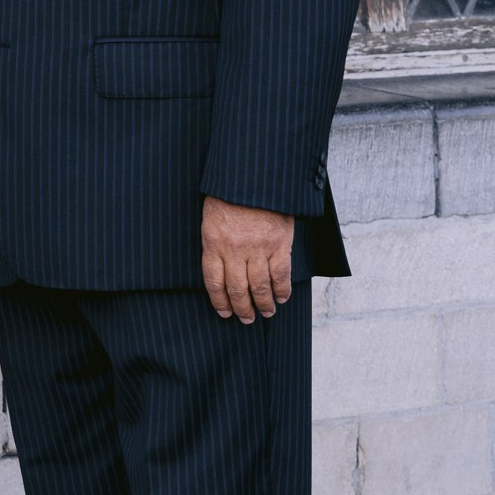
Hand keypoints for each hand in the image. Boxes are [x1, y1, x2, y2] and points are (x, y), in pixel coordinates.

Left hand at [200, 197, 294, 323]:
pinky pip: (281, 274)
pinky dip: (282, 290)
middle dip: (242, 308)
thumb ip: (215, 241)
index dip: (220, 301)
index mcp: (213, 242)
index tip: (224, 313)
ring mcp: (258, 248)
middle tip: (246, 319)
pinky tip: (282, 298)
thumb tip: (219, 265)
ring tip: (266, 312)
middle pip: (237, 289)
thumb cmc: (229, 192)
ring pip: (260, 286)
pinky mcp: (279, 244)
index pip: (214, 282)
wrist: (254, 176)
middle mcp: (234, 250)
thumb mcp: (212, 215)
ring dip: (264, 304)